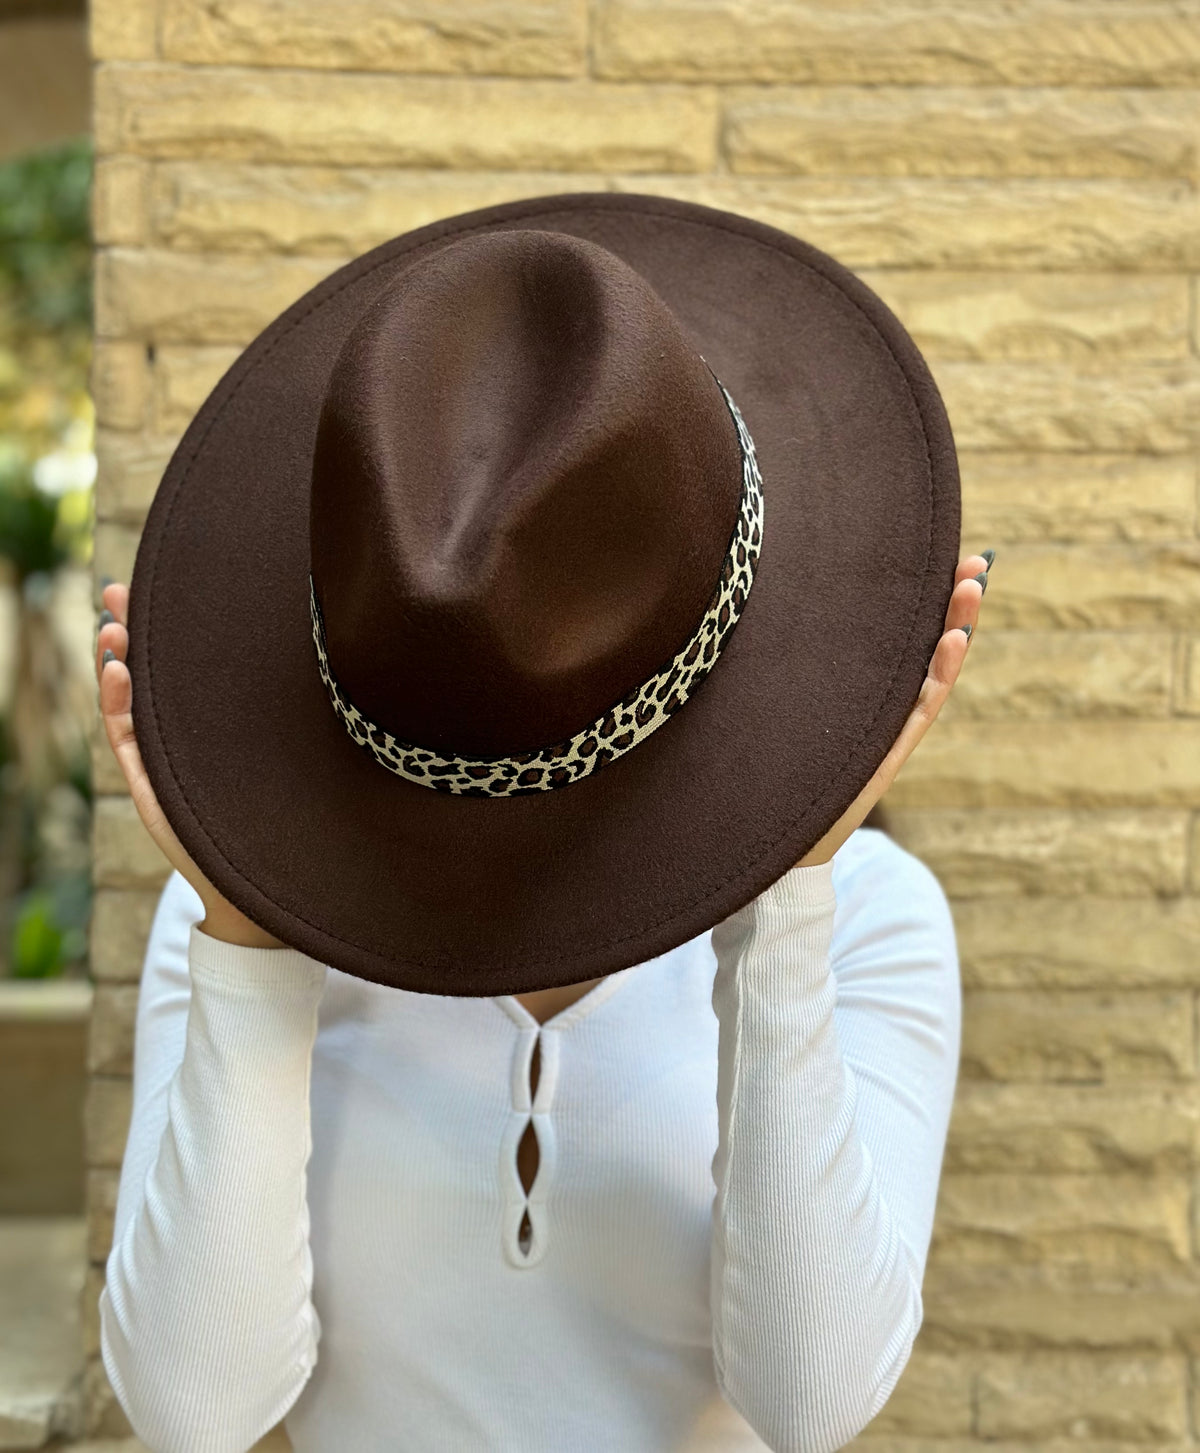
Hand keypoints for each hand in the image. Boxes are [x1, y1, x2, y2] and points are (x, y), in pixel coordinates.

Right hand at [96, 580, 287, 948]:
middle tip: (118, 590)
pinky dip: (117, 706)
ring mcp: (167, 762)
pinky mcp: (152, 789)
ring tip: (111, 627)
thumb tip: (345, 650)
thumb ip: (304, 707)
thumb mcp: (301, 746)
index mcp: (222, 725)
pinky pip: (126, 741)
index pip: (193, 665)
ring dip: (116, 662)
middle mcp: (191, 739)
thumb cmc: (296, 814)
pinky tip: (117, 673)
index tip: (169, 585)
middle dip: (136, 630)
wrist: (273, 884)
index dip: (176, 627)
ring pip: (131, 703)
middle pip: (155, 674)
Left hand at [794, 549, 992, 867]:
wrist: (777, 837)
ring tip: (971, 588)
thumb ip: (790, 665)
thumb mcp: (784, 704)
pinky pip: (918, 710)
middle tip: (972, 563)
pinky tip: (952, 640)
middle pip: (922, 646)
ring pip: (930, 672)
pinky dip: (938, 674)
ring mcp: (886, 729)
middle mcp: (879, 707)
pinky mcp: (885, 753)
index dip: (920, 599)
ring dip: (955, 629)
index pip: (896, 636)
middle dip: (949, 604)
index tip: (938, 556)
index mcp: (858, 691)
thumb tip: (772, 605)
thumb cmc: (773, 768)